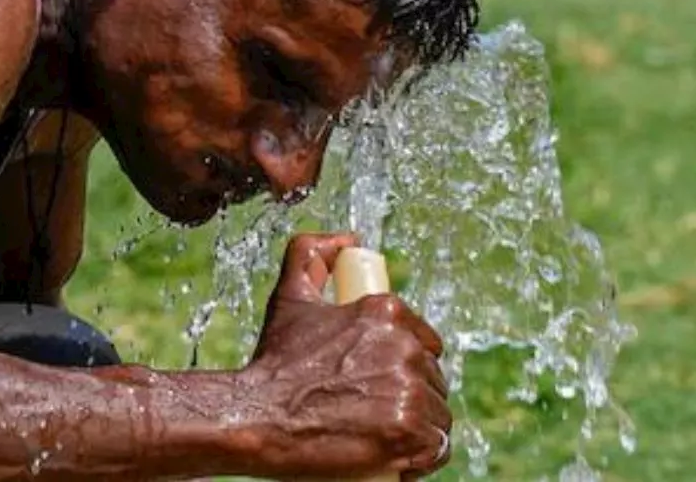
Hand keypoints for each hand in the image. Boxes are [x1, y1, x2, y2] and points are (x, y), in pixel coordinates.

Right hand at [240, 233, 450, 480]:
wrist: (258, 415)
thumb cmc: (274, 361)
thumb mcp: (289, 297)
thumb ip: (310, 253)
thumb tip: (349, 239)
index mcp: (387, 313)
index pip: (424, 342)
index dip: (405, 364)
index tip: (377, 383)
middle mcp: (406, 349)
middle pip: (432, 379)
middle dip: (410, 396)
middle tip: (371, 412)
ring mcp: (411, 393)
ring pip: (437, 415)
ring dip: (418, 428)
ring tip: (379, 435)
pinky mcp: (412, 434)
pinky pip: (437, 449)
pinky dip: (422, 457)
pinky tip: (397, 456)